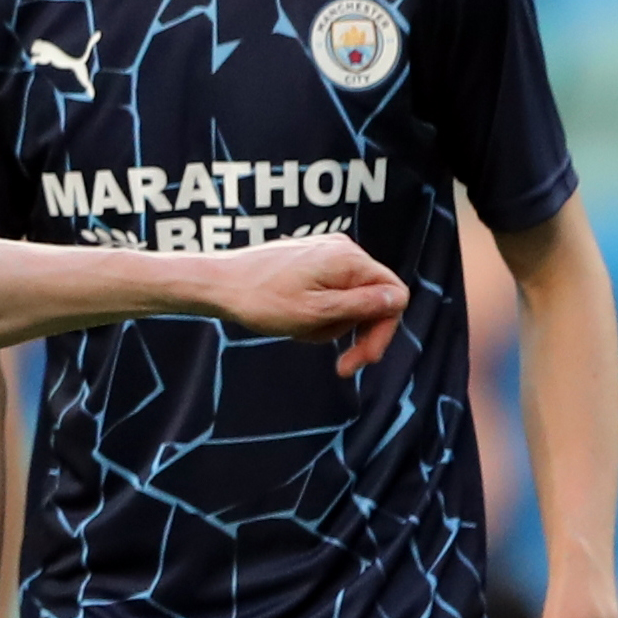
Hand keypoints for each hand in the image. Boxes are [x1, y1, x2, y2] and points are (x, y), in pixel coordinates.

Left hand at [198, 232, 409, 372]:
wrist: (218, 284)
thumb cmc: (262, 300)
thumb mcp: (315, 313)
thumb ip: (360, 306)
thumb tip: (399, 299)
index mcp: (348, 259)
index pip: (394, 295)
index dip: (383, 330)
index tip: (363, 360)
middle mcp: (343, 250)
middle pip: (374, 299)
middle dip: (356, 332)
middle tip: (341, 366)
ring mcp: (327, 253)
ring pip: (351, 300)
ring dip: (332, 325)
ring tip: (300, 331)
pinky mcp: (312, 261)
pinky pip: (331, 293)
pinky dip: (319, 313)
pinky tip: (295, 322)